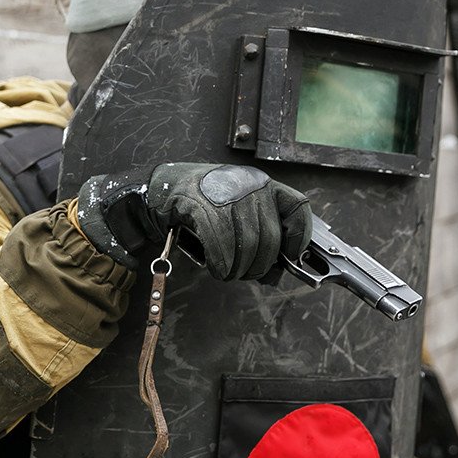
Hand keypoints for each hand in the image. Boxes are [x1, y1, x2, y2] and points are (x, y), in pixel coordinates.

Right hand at [77, 163, 311, 280]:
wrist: (158, 189)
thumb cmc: (200, 204)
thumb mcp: (235, 208)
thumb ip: (258, 231)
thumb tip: (276, 271)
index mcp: (262, 183)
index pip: (297, 208)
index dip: (298, 238)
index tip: (290, 258)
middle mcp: (249, 183)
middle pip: (270, 237)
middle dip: (259, 265)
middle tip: (246, 274)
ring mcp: (225, 193)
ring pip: (248, 244)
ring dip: (239, 268)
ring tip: (229, 273)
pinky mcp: (201, 205)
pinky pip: (221, 244)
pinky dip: (222, 263)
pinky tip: (218, 269)